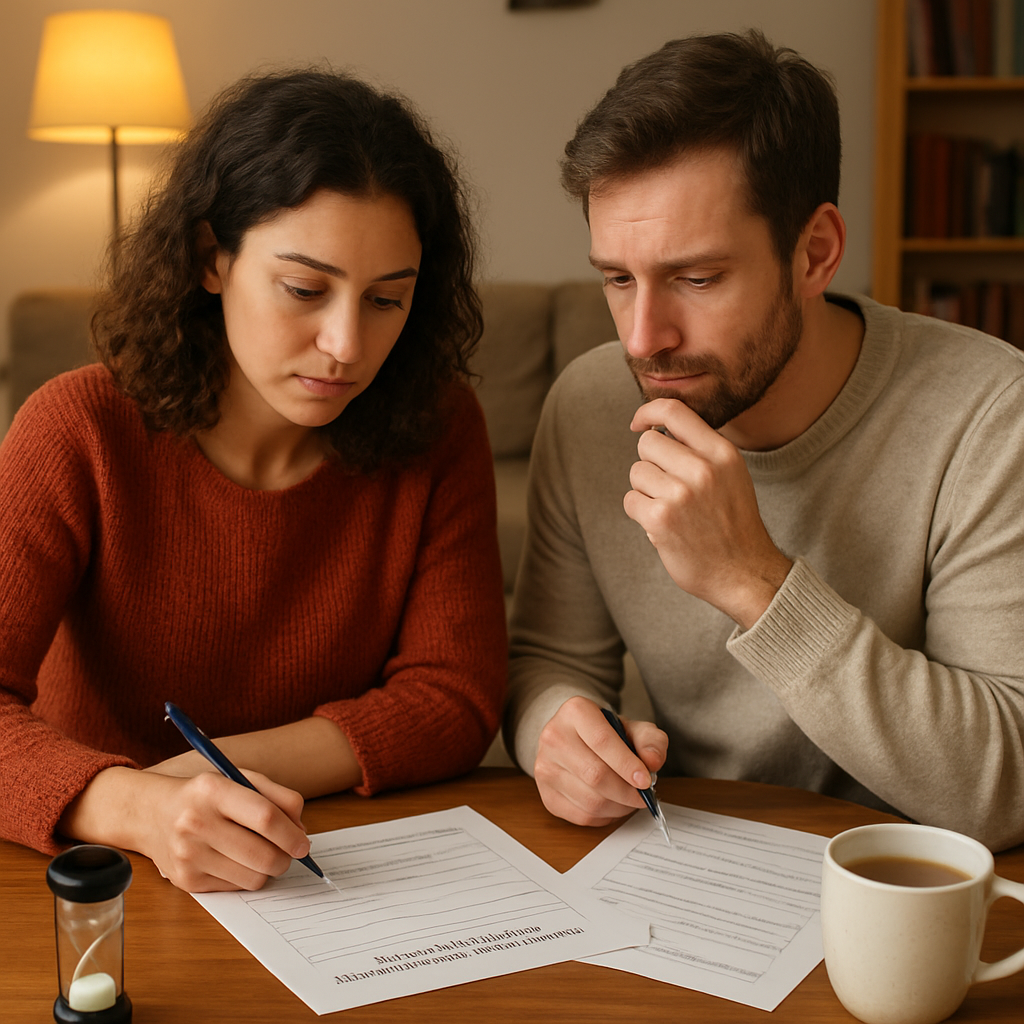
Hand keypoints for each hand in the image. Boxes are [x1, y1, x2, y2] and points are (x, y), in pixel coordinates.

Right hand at [60, 766, 310, 892]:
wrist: (150, 814)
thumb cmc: (205, 795)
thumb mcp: (240, 779)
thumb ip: (277, 797)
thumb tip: (301, 831)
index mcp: (213, 790)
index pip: (265, 818)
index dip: (292, 834)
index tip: (304, 843)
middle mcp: (196, 823)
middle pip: (262, 854)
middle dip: (286, 858)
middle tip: (290, 852)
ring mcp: (188, 855)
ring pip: (253, 877)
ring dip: (269, 870)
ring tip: (264, 854)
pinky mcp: (186, 881)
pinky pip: (235, 888)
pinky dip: (246, 877)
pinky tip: (237, 860)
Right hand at [533, 696, 667, 825]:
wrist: (576, 739)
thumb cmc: (607, 734)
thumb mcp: (633, 728)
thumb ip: (650, 741)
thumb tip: (652, 762)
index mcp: (575, 712)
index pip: (602, 741)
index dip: (627, 764)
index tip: (646, 780)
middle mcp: (553, 736)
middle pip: (595, 775)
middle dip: (627, 792)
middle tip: (644, 796)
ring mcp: (545, 766)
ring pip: (589, 800)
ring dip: (618, 807)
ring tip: (630, 799)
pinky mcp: (545, 794)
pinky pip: (581, 816)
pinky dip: (605, 817)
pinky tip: (613, 805)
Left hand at [625, 399, 791, 628]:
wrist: (745, 572)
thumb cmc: (732, 522)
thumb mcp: (730, 474)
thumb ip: (700, 449)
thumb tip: (657, 427)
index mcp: (722, 453)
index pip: (674, 411)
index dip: (648, 412)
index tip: (639, 423)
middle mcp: (703, 469)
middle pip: (648, 443)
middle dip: (650, 463)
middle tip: (667, 486)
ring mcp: (680, 494)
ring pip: (637, 472)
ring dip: (646, 490)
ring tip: (670, 508)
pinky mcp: (660, 519)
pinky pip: (631, 500)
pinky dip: (641, 513)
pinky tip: (662, 526)